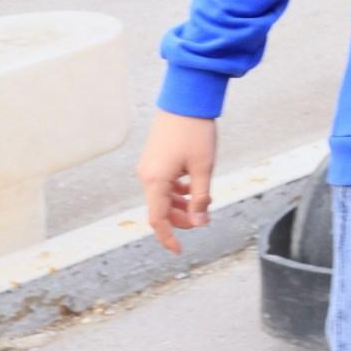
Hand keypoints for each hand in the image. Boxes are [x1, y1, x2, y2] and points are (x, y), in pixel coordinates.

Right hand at [137, 110, 218, 252]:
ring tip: (204, 201)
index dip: (168, 237)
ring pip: (162, 196)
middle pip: (160, 209)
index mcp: (155, 181)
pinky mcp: (154, 159)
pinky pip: (163, 184)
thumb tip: (200, 221)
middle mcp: (146, 176)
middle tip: (204, 219)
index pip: (157, 220)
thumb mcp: (204, 167)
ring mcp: (148, 167)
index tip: (179, 250)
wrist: (185, 101)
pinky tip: (194, 186)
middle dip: (181, 218)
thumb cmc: (196, 132)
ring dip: (180, 204)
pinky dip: (177, 191)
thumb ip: (201, 197)